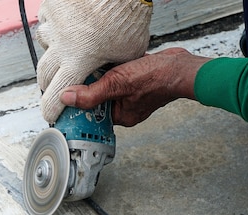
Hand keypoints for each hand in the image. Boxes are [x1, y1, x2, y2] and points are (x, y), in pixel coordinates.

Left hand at [59, 48, 210, 126]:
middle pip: (98, 99)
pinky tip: (115, 63)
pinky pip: (118, 78)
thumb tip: (68, 98)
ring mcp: (131, 95)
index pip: (92, 115)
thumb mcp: (117, 84)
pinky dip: (114, 69)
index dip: (80, 106)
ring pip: (107, 86)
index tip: (68, 96)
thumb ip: (91, 93)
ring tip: (105, 68)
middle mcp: (125, 108)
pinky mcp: (136, 83)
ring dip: (103, 76)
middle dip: (92, 87)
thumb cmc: (155, 78)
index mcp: (121, 116)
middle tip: (88, 76)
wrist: (180, 67)